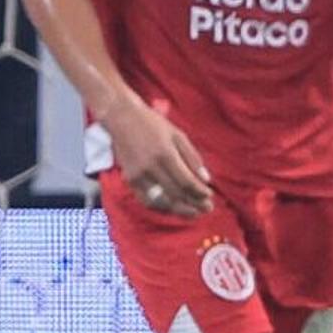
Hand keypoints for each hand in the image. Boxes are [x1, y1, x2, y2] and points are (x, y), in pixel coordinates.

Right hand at [105, 101, 215, 219]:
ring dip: (179, 210)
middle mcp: (150, 167)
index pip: (186, 181)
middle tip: (207, 209)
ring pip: (162, 201)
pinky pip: (147, 200)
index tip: (210, 197)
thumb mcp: (178, 135)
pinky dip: (162, 208)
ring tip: (193, 213)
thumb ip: (193, 158)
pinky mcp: (130, 179)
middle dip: (194, 204)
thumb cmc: (153, 124)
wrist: (122, 118)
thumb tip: (206, 180)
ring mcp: (138, 175)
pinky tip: (173, 208)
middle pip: (176, 194)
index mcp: (165, 153)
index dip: (200, 192)